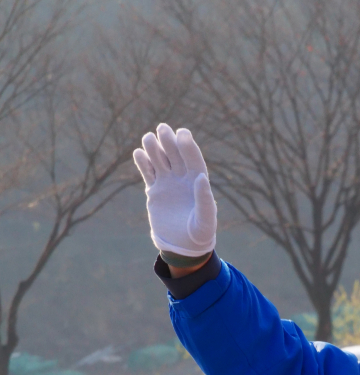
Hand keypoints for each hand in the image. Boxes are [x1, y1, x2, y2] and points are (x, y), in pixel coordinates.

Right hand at [133, 123, 215, 257]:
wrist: (182, 246)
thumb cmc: (200, 234)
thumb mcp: (205, 220)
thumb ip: (205, 200)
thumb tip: (200, 177)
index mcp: (198, 182)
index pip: (193, 159)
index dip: (188, 146)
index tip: (182, 134)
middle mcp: (182, 178)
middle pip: (175, 154)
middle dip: (169, 141)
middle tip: (162, 128)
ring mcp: (168, 183)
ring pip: (160, 160)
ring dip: (154, 148)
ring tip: (148, 138)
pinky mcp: (155, 191)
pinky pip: (148, 173)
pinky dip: (143, 163)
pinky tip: (138, 153)